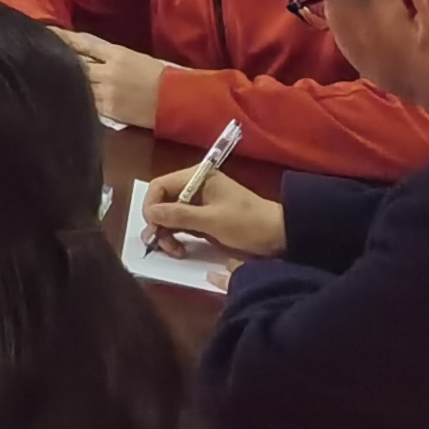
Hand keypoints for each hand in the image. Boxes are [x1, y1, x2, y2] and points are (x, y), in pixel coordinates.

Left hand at [57, 30, 165, 128]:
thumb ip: (110, 56)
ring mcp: (106, 91)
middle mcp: (108, 71)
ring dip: (65, 81)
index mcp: (117, 54)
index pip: (83, 44)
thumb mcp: (134, 58)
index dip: (64, 39)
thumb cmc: (158, 76)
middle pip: (76, 64)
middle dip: (59, 60)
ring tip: (49, 78)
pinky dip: (77, 98)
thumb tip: (89, 54)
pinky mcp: (109, 109)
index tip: (47, 33)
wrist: (175, 99)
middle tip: (39, 56)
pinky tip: (67, 97)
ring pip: (78, 83)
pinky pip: (87, 102)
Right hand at [141, 166, 285, 261]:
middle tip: (160, 244)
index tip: (153, 228)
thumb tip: (150, 213)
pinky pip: (180, 225)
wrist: (278, 235)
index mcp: (197, 178)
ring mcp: (198, 203)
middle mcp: (194, 187)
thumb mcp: (212, 220)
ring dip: (166, 233)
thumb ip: (179, 215)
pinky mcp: (203, 219)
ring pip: (168, 216)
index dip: (151, 206)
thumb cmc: (247, 223)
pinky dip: (176, 237)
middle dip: (158, 223)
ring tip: (174, 250)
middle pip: (162, 201)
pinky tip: (179, 250)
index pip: (159, 186)